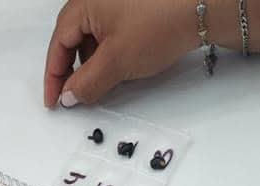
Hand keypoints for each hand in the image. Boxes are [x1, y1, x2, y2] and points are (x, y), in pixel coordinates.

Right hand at [44, 0, 199, 107]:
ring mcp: (116, 0)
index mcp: (82, 5)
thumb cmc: (159, 23)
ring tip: (102, 81)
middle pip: (72, 39)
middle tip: (74, 95)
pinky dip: (109, 51)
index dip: (53, 77)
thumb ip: (85, 84)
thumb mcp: (115, 62)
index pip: (57, 45)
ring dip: (91, 62)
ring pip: (92, 36)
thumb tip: (68, 97)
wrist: (206, 3)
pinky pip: (111, 30)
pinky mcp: (136, 4)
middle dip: (71, 70)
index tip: (54, 101)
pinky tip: (121, 64)